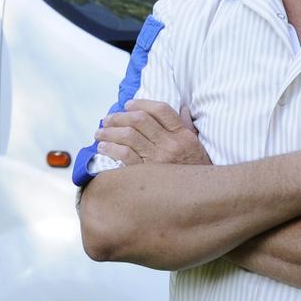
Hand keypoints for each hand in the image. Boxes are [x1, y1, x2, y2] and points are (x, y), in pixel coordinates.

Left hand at [97, 99, 211, 166]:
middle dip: (119, 117)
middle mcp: (171, 144)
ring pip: (128, 135)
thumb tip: (181, 107)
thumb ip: (187, 126)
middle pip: (140, 120)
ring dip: (109, 132)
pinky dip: (111, 148)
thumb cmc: (196, 170)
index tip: (127, 105)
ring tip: (100, 133)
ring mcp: (159, 160)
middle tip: (107, 119)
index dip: (141, 104)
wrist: (201, 196)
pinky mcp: (147, 174)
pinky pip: (125, 155)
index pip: (160, 110)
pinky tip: (103, 147)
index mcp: (183, 135)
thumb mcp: (197, 146)